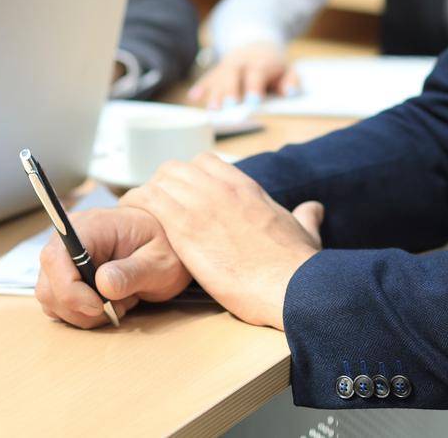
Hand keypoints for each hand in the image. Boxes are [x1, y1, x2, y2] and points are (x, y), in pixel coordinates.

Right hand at [36, 207, 193, 328]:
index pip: (56, 257)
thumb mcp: (159, 261)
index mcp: (90, 226)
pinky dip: (80, 314)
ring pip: (50, 300)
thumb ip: (132, 271)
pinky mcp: (65, 276)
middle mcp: (68, 240)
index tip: (99, 306)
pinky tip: (106, 305)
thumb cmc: (165, 246)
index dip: (70, 289)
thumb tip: (103, 284)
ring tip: (116, 303)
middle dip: (79, 307)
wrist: (165, 246)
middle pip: (48, 284)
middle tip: (116, 307)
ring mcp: (64, 259)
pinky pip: (58, 305)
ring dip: (82, 313)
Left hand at [122, 153, 322, 328]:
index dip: (189, 178)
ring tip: (139, 216)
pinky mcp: (185, 226)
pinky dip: (137, 205)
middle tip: (157, 209)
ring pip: (160, 179)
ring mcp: (202, 204)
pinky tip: (134, 222)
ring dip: (147, 196)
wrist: (292, 284)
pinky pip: (149, 200)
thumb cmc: (298, 265)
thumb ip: (305, 216)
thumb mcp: (305, 233)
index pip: (206, 162)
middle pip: (177, 168)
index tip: (183, 196)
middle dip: (163, 185)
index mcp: (246, 187)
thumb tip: (314, 209)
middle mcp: (222, 188)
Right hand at [188, 42, 298, 108]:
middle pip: (234, 74)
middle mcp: (242, 62)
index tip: (252, 102)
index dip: (254, 87)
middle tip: (228, 106)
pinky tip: (193, 97)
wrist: (257, 43)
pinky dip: (200, 87)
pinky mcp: (218, 70)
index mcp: (261, 62)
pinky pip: (208, 77)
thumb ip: (292, 81)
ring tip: (211, 110)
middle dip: (230, 90)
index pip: (257, 73)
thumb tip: (289, 92)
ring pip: (219, 77)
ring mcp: (228, 65)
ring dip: (214, 93)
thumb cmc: (274, 64)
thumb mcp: (289, 70)